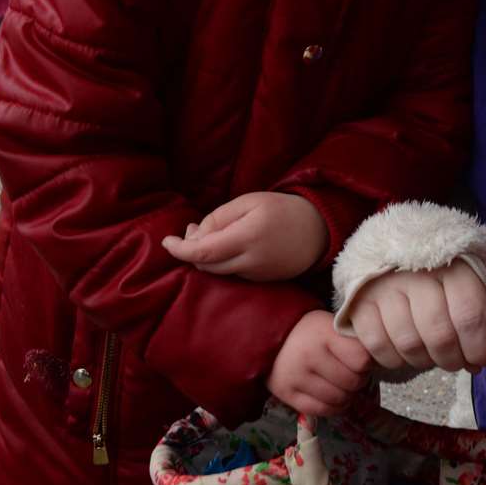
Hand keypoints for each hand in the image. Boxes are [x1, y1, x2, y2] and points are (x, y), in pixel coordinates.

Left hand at [162, 192, 326, 279]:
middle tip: (189, 231)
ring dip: (205, 258)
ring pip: (217, 273)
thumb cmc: (282, 209)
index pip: (203, 252)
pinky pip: (232, 275)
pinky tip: (226, 247)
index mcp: (247, 237)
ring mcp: (257, 275)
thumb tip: (193, 237)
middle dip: (190, 251)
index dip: (179, 250)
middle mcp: (251, 261)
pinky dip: (221, 263)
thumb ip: (219, 217)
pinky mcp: (262, 282)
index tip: (165, 242)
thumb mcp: (250, 202)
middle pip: (206, 265)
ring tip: (208, 235)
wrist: (320, 230)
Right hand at [266, 310, 374, 415]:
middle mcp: (309, 355)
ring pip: (339, 400)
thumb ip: (353, 343)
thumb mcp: (332, 326)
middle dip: (358, 381)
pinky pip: (321, 410)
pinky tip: (333, 397)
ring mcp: (296, 377)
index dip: (366, 364)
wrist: (270, 338)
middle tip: (352, 375)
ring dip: (347, 397)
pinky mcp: (286, 394)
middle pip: (352, 382)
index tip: (361, 361)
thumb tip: (378, 367)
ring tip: (343, 386)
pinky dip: (333, 408)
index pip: (362, 359)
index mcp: (325, 334)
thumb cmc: (310, 332)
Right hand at [349, 264, 485, 374]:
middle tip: (458, 361)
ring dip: (426, 362)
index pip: (470, 314)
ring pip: (409, 345)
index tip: (482, 360)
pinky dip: (394, 359)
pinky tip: (405, 351)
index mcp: (452, 262)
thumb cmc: (443, 265)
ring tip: (432, 354)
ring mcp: (384, 287)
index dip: (479, 347)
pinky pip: (378, 346)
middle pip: (440, 336)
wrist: (394, 241)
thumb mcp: (477, 271)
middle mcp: (416, 272)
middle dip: (454, 360)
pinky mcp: (360, 302)